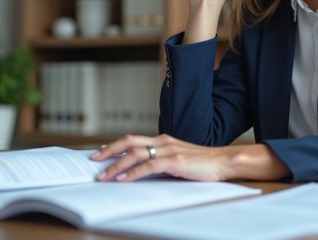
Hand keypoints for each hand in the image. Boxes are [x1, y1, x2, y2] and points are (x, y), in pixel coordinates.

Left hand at [90, 134, 231, 181]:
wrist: (224, 161)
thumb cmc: (203, 163)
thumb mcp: (178, 159)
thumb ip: (161, 161)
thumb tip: (141, 171)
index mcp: (163, 140)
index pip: (133, 139)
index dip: (115, 145)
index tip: (100, 152)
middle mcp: (163, 141)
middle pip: (129, 142)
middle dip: (108, 151)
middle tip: (93, 160)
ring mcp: (169, 150)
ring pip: (135, 154)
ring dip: (116, 165)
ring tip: (103, 176)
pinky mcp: (175, 161)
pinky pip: (149, 166)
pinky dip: (133, 172)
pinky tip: (123, 179)